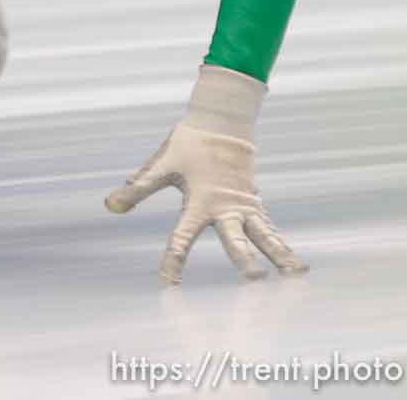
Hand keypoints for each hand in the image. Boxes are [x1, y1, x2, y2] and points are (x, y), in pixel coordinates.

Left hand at [104, 64, 306, 283]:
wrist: (221, 122)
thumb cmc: (188, 145)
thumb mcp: (161, 166)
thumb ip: (138, 189)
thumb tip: (111, 206)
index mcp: (199, 201)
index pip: (182, 237)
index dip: (173, 260)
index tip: (168, 283)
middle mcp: (225, 208)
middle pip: (236, 239)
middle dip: (244, 260)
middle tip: (254, 281)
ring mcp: (244, 206)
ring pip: (266, 235)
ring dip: (280, 255)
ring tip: (296, 276)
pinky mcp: (254, 203)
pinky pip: (270, 228)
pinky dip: (281, 245)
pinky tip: (295, 266)